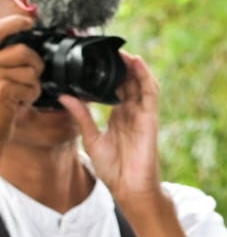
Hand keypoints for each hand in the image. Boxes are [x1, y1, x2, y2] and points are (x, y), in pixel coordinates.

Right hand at [0, 13, 41, 144]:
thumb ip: (6, 58)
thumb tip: (27, 45)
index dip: (14, 23)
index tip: (28, 21)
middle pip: (23, 52)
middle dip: (35, 64)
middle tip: (33, 73)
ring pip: (30, 72)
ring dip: (32, 85)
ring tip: (20, 93)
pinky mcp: (3, 89)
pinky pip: (31, 88)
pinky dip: (29, 96)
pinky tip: (17, 102)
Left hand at [62, 54, 164, 208]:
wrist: (130, 188)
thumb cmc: (115, 170)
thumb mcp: (90, 138)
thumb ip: (81, 116)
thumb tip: (66, 96)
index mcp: (119, 118)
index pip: (116, 89)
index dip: (110, 73)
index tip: (97, 58)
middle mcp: (132, 114)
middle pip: (129, 83)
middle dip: (121, 65)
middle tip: (108, 48)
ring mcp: (142, 116)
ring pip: (141, 84)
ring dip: (134, 66)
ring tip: (123, 50)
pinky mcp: (150, 119)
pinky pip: (150, 93)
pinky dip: (145, 76)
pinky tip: (137, 62)